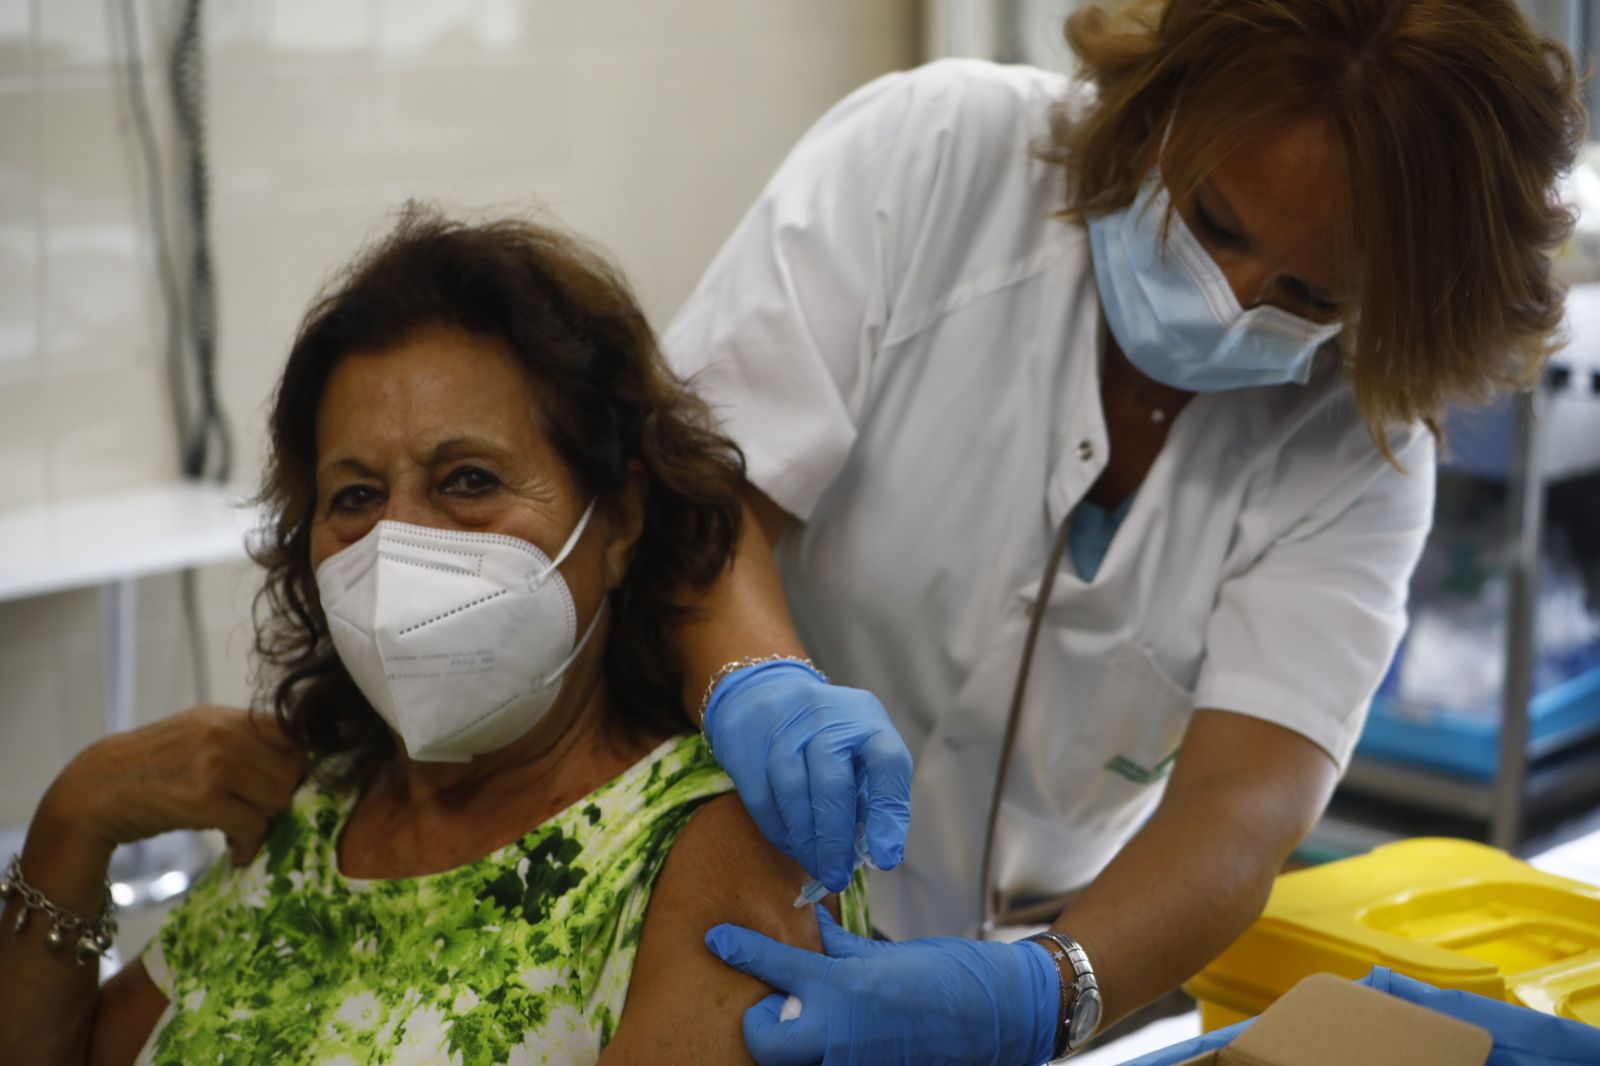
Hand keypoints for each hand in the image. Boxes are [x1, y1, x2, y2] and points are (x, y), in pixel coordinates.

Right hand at [41, 705, 306, 866]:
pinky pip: (254, 826)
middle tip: (258, 817)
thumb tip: (297, 765)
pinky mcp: (202, 800)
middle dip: (281, 800)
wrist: (94, 790)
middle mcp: (225, 734)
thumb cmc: (149, 767)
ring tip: (244, 833)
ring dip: (266, 824)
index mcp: (227, 717)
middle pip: (292, 772)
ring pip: (278, 799)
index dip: (296, 768)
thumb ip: (242, 741)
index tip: (282, 789)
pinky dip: (251, 846)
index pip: (294, 737)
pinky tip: (237, 852)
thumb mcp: (197, 736)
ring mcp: (215, 765)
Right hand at [703, 662, 911, 890]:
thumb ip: (867, 791)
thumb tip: (871, 851)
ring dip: (806, 840)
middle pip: (832, 782)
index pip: (887, 763)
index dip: (888, 814)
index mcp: (865, 718)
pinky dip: (780, 831)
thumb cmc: (825, 734)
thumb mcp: (857, 746)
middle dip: (836, 839)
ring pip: (794, 791)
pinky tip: (792, 846)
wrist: (763, 691)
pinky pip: (763, 798)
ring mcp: (783, 728)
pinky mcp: (748, 745)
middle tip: (838, 876)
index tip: (885, 858)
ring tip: (817, 867)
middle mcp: (826, 717)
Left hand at [706, 906, 1058, 1065]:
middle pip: (762, 1038)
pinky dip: (827, 1052)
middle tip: (781, 1004)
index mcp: (843, 989)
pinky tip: (851, 1035)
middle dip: (763, 1022)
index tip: (715, 938)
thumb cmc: (948, 978)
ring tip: (820, 1021)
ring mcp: (851, 1065)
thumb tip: (807, 929)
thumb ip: (837, 948)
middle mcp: (838, 1035)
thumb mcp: (885, 955)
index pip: (772, 965)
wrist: (1000, 1019)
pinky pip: (827, 1065)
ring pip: (793, 1060)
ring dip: (797, 1042)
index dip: (737, 948)